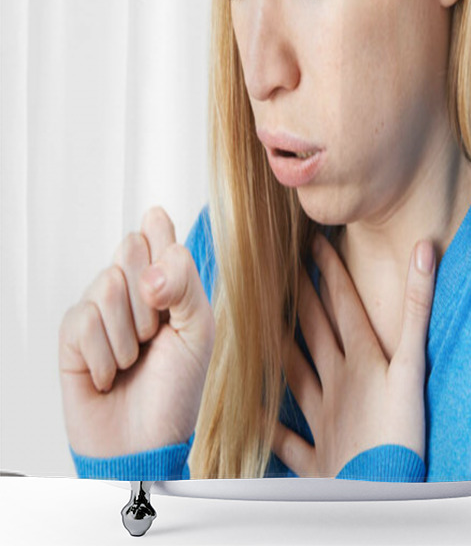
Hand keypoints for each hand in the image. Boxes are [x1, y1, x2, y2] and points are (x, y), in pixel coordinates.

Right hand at [59, 206, 214, 456]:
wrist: (146, 441)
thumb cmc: (177, 386)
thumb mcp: (198, 331)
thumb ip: (185, 286)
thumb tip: (151, 271)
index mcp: (168, 282)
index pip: (158, 232)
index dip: (159, 230)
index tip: (161, 231)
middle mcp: (132, 289)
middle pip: (130, 246)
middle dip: (150, 294)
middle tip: (156, 331)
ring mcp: (100, 310)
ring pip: (106, 283)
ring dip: (128, 332)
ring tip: (135, 359)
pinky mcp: (72, 337)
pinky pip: (83, 320)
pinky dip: (104, 354)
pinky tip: (111, 374)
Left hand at [272, 232, 435, 476]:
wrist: (380, 490)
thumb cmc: (403, 431)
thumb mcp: (416, 366)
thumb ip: (418, 308)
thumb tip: (423, 249)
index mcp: (362, 358)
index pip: (342, 303)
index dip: (329, 270)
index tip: (312, 242)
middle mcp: (336, 380)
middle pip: (314, 330)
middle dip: (300, 296)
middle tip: (279, 268)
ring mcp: (322, 417)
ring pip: (294, 373)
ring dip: (279, 347)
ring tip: (260, 323)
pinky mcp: (315, 454)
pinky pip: (285, 438)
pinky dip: (269, 426)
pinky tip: (251, 412)